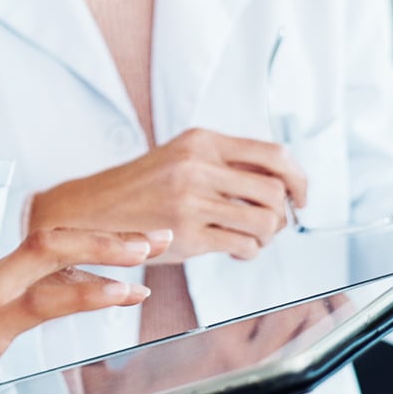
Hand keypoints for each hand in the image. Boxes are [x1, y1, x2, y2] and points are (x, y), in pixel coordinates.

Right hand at [0, 227, 171, 393]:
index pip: (41, 246)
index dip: (88, 242)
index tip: (126, 244)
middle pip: (55, 235)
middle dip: (111, 234)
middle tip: (156, 234)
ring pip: (53, 253)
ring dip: (107, 248)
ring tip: (149, 251)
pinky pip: (42, 301)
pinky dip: (87, 292)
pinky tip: (120, 294)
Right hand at [27, 128, 307, 261]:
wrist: (91, 209)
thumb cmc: (141, 187)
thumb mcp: (182, 157)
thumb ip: (225, 163)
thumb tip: (282, 181)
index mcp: (201, 141)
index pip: (272, 153)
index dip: (298, 177)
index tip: (301, 195)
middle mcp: (198, 166)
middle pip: (274, 189)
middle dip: (284, 213)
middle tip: (275, 222)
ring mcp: (191, 201)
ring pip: (264, 221)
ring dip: (268, 236)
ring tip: (253, 238)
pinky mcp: (186, 234)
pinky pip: (242, 245)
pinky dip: (249, 252)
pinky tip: (236, 250)